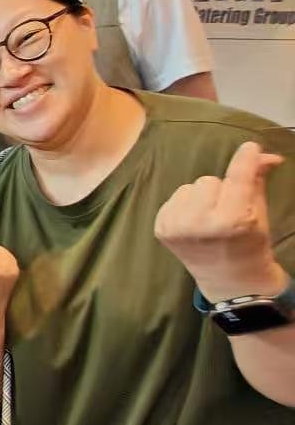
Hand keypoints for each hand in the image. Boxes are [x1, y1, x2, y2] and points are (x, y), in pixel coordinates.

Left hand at [155, 142, 286, 300]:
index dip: (244, 160)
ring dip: (201, 197)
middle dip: (221, 190)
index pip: (237, 180)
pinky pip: (175, 197)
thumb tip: (265, 154)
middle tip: (227, 210)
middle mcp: (200, 223)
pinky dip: (186, 205)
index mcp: (232, 221)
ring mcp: (176, 227)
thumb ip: (257, 180)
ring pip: (190, 187)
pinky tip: (194, 223)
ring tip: (210, 217)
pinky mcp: (160, 228)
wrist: (227, 278)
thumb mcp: (260, 213)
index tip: (250, 146)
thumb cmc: (249, 243)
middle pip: (209, 180)